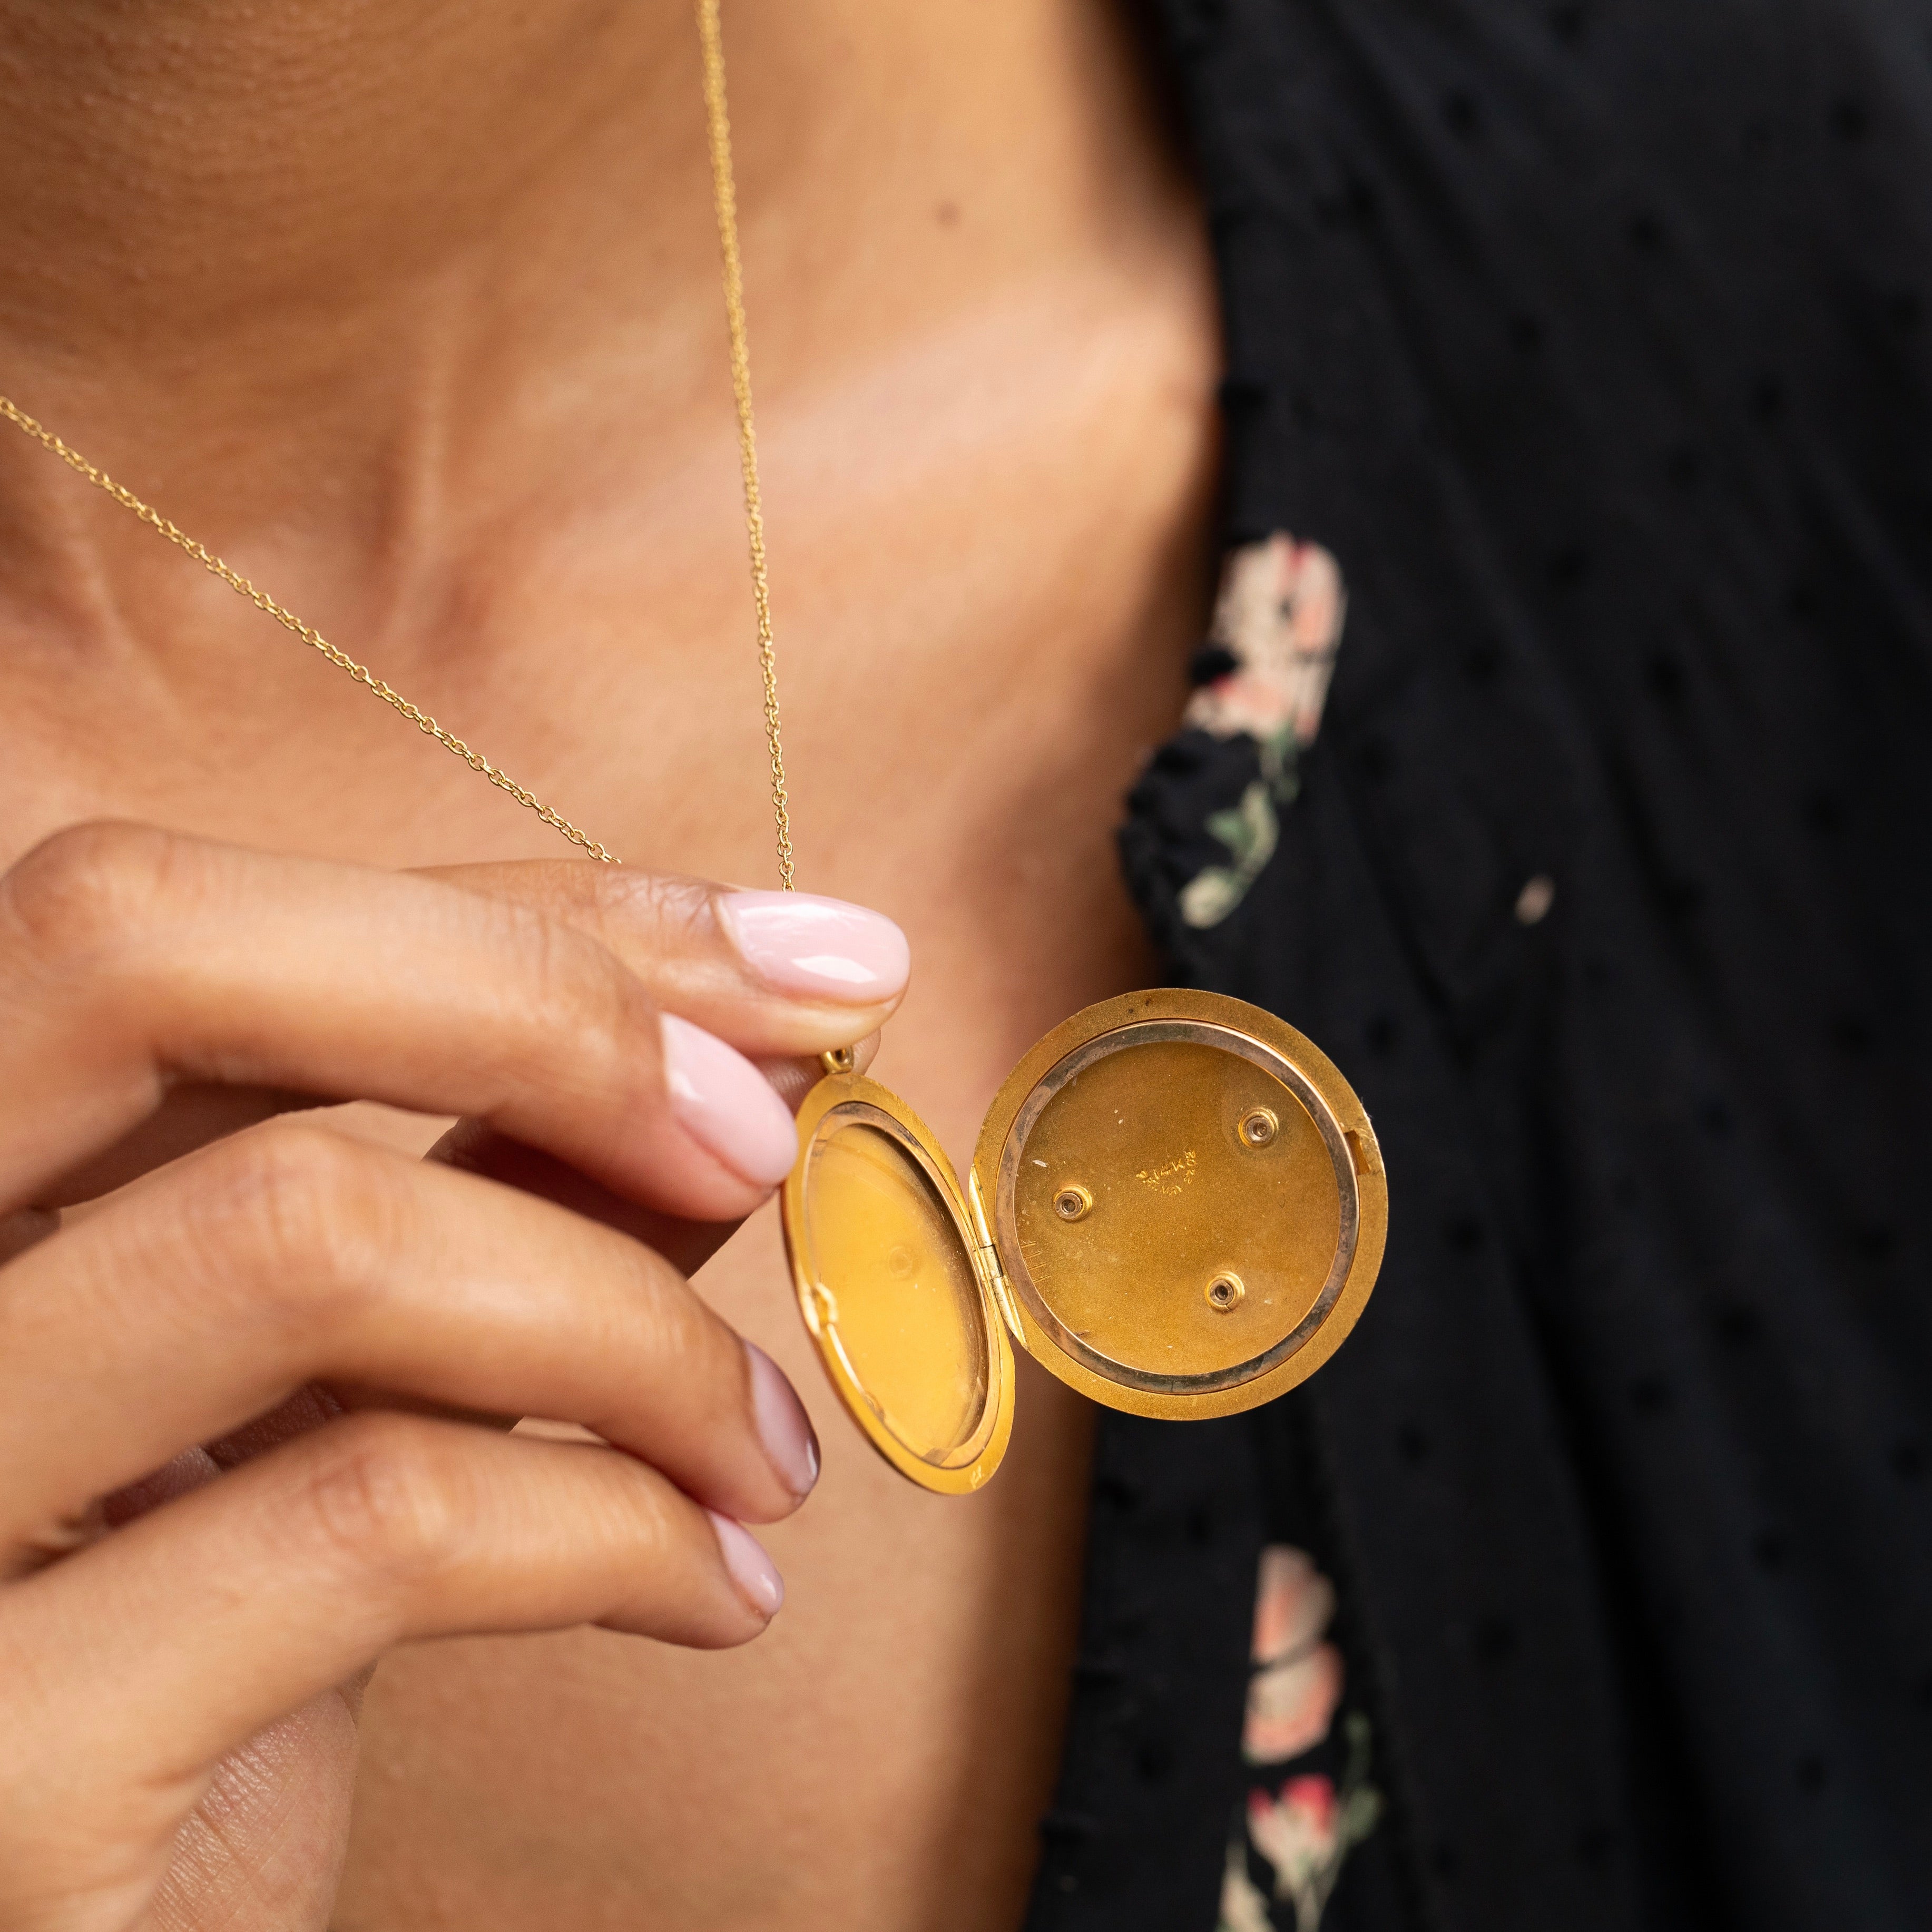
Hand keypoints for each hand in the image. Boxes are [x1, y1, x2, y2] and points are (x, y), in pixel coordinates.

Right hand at [0, 823, 908, 1931]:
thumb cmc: (196, 1658)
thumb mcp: (322, 1393)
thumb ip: (488, 1195)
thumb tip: (737, 1046)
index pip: (180, 913)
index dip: (521, 906)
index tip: (801, 958)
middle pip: (143, 951)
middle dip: (534, 1003)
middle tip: (761, 1133)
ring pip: (301, 1234)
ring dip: (632, 1325)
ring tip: (762, 1445)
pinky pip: (373, 1520)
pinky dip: (620, 1526)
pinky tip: (714, 1582)